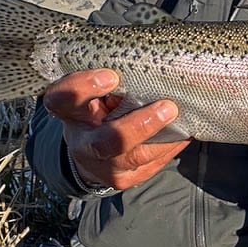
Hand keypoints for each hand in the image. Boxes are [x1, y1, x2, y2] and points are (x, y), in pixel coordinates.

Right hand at [42, 69, 191, 189]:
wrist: (91, 155)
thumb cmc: (98, 110)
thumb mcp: (96, 94)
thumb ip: (115, 83)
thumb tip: (154, 66)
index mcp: (70, 113)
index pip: (64, 99)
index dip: (84, 88)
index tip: (111, 76)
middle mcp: (83, 143)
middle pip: (107, 141)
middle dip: (139, 126)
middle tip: (167, 107)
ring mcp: (104, 166)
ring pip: (136, 156)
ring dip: (164, 136)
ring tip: (181, 117)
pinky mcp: (124, 180)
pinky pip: (152, 164)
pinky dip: (171, 146)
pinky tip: (183, 131)